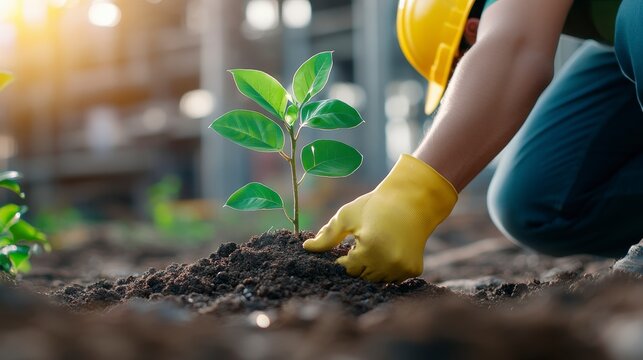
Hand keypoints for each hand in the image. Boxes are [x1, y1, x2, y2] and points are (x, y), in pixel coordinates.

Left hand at [303, 154, 457, 282]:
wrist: (412, 200)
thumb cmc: (376, 205)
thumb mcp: (348, 216)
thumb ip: (327, 235)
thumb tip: (306, 248)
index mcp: (370, 249)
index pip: (349, 268)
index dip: (346, 257)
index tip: (351, 245)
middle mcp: (388, 263)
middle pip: (363, 276)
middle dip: (360, 263)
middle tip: (364, 244)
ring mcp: (403, 268)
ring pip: (378, 280)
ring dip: (373, 268)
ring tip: (377, 246)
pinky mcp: (414, 269)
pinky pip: (394, 278)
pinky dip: (389, 269)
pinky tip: (390, 250)